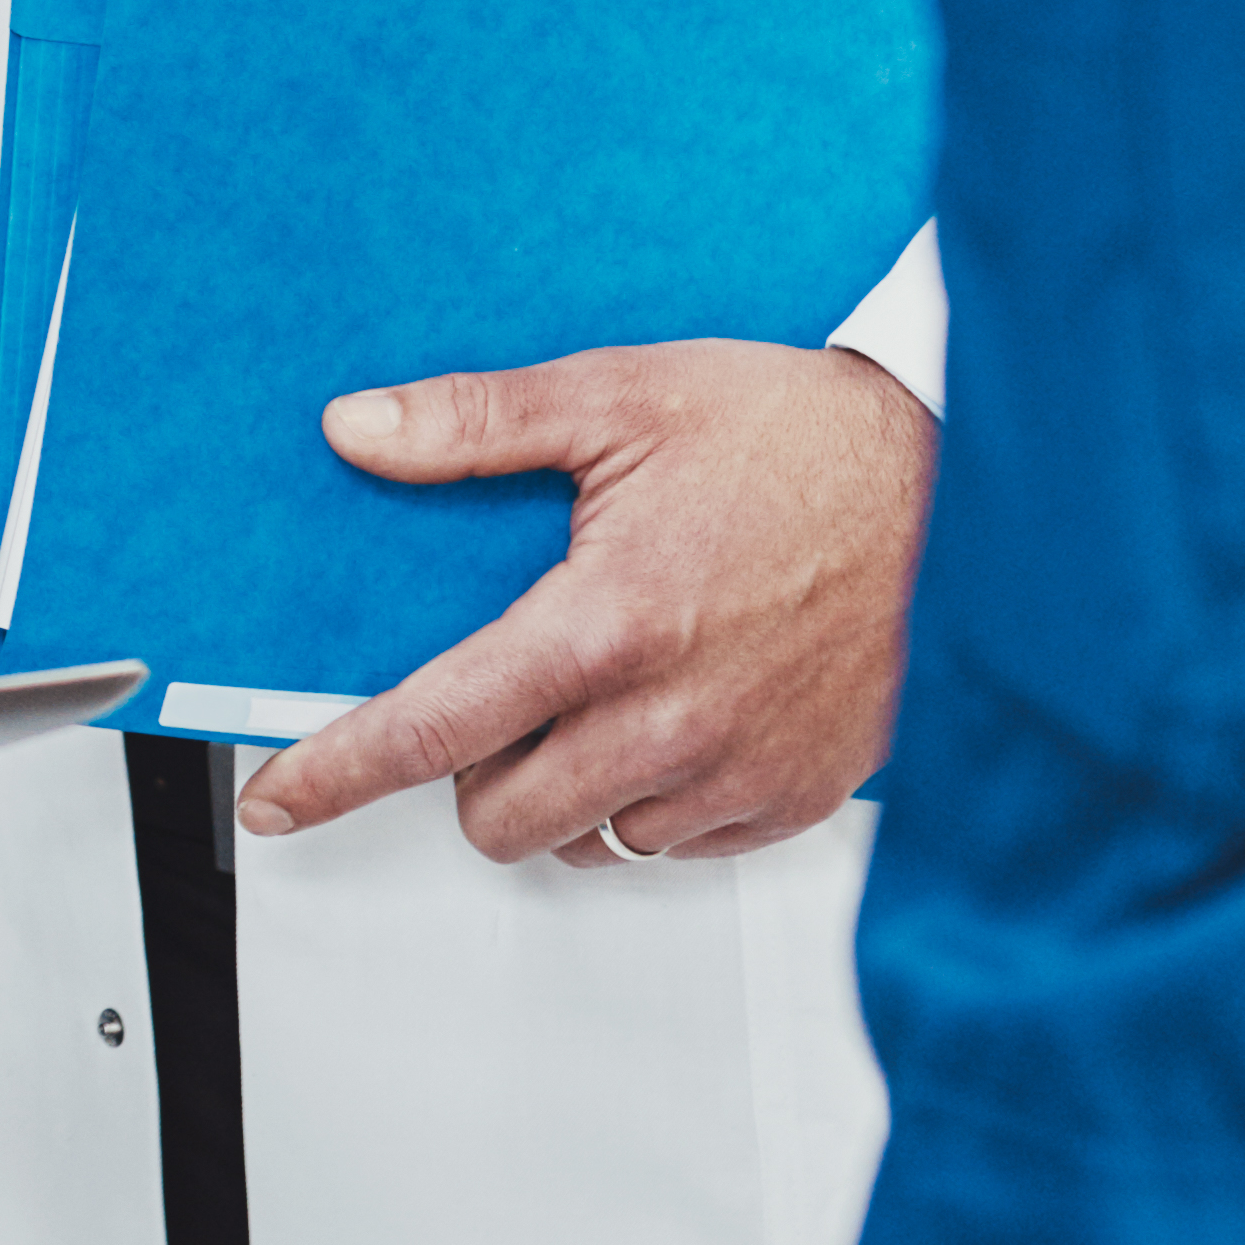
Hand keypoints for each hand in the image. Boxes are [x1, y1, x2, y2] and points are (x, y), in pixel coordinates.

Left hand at [234, 342, 928, 862]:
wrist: (964, 485)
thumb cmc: (802, 437)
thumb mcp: (621, 398)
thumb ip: (474, 423)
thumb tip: (359, 429)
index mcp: (608, 624)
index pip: (434, 726)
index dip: (338, 772)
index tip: (280, 802)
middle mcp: (670, 719)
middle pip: (499, 814)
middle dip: (473, 769)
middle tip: (507, 690)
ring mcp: (738, 771)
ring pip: (588, 839)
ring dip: (564, 790)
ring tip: (601, 697)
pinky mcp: (798, 798)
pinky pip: (676, 846)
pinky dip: (650, 801)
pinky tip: (675, 720)